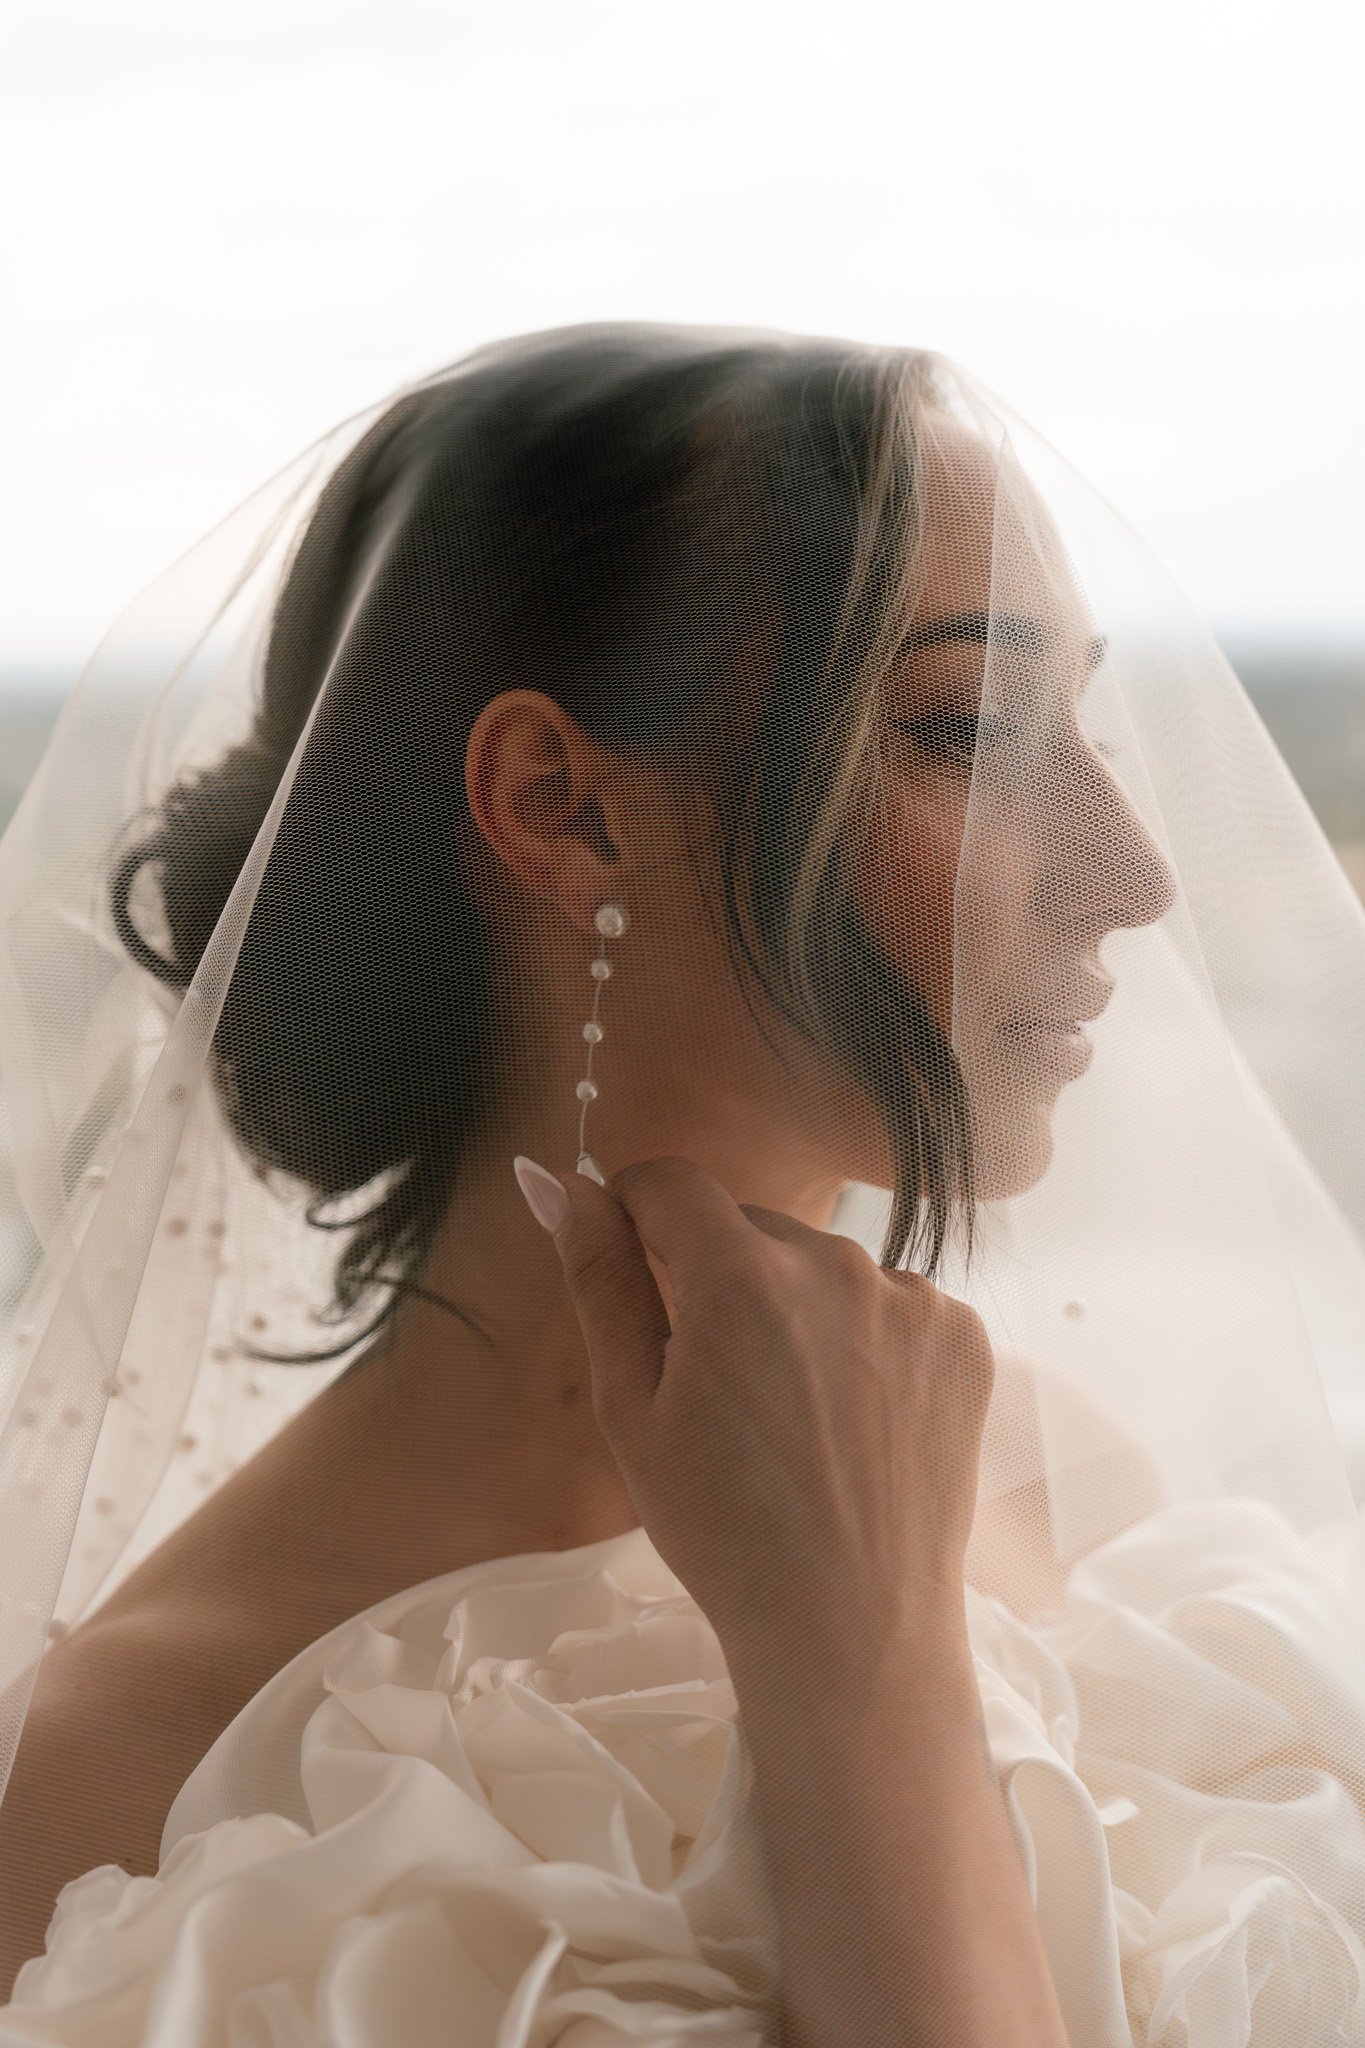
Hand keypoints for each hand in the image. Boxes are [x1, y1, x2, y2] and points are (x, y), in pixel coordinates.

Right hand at [528, 1154, 994, 1665]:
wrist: (853, 1630)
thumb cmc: (722, 1531)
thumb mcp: (630, 1410)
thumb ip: (599, 1279)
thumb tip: (557, 1182)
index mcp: (742, 1278)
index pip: (672, 1182)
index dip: (634, 1208)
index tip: (627, 1255)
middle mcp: (837, 1264)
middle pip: (748, 1228)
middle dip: (716, 1277)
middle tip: (712, 1384)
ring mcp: (912, 1298)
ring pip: (820, 1267)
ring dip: (793, 1308)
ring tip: (790, 1414)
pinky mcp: (962, 1335)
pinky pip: (887, 1303)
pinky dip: (861, 1340)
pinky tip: (851, 1419)